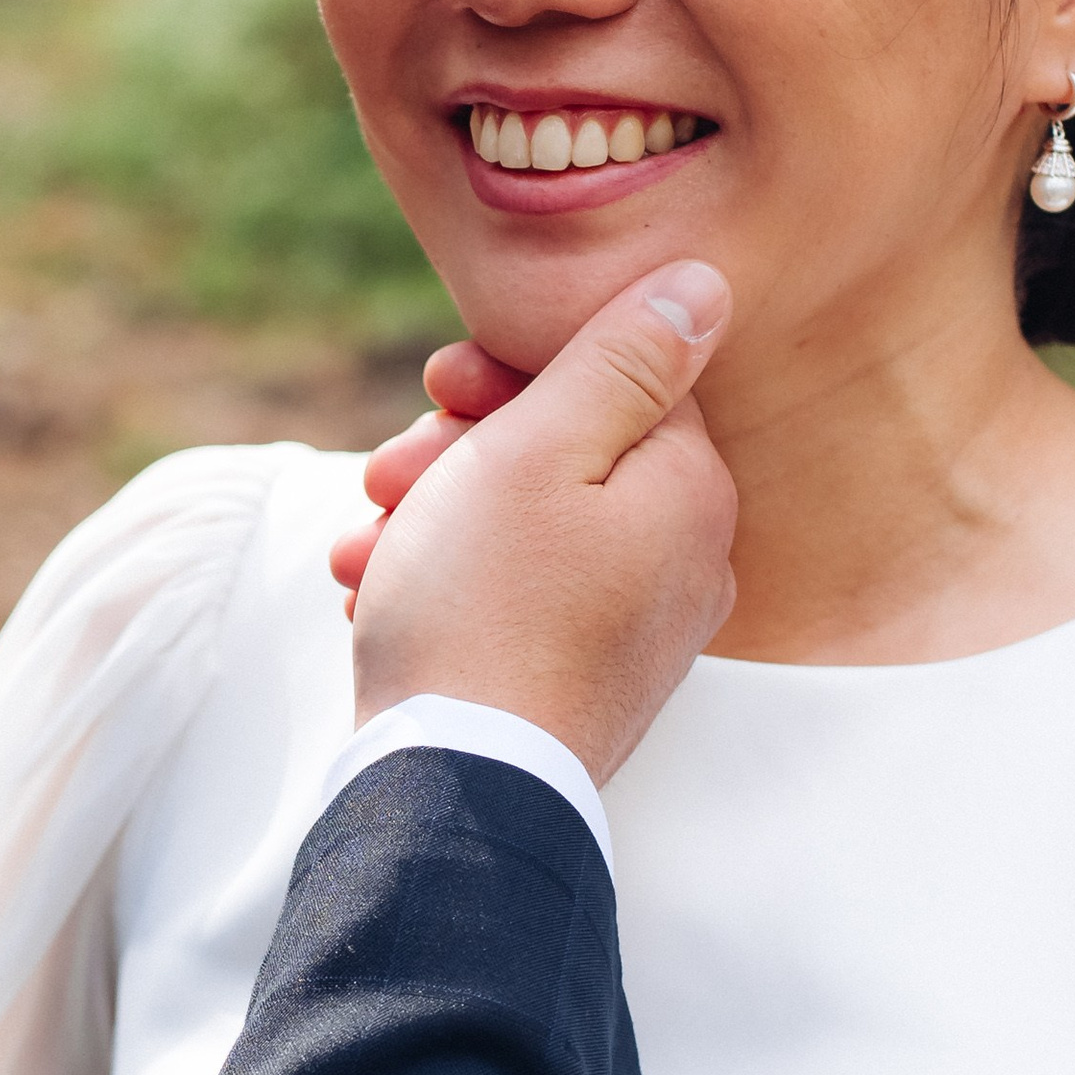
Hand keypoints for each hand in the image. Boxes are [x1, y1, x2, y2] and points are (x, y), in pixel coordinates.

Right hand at [336, 264, 736, 785]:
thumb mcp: (539, 448)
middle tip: (387, 476)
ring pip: (531, 527)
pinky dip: (451, 583)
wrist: (454, 790)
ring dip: (437, 516)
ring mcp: (641, 630)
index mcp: (690, 491)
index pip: (619, 378)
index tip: (438, 388)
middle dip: (463, 450)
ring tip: (365, 547)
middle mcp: (689, 560)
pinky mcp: (589, 681)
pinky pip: (522, 597)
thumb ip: (624, 357)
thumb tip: (709, 284)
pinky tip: (378, 594)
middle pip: (571, 452)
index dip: (514, 372)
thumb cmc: (483, 608)